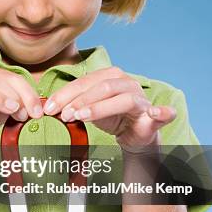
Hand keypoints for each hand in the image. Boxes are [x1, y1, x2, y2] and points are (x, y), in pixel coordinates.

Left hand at [42, 66, 176, 151]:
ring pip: (123, 99)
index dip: (66, 94)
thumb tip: (49, 107)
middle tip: (63, 115)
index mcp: (110, 76)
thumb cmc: (111, 118)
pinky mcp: (154, 116)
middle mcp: (127, 83)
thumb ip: (74, 104)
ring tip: (81, 117)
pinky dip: (162, 112)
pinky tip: (155, 113)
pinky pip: (162, 113)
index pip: (85, 81)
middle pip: (102, 87)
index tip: (49, 108)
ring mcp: (142, 98)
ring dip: (101, 108)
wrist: (135, 135)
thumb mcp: (89, 109)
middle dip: (80, 100)